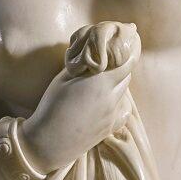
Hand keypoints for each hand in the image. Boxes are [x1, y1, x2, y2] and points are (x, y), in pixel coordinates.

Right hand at [22, 25, 140, 169]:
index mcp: (101, 82)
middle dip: (121, 65)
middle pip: (126, 75)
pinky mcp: (110, 128)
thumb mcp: (64, 79)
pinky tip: (104, 102)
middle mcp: (112, 98)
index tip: (132, 37)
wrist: (49, 142)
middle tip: (111, 58)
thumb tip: (95, 56)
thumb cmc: (52, 106)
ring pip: (123, 92)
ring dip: (118, 83)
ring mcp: (113, 115)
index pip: (127, 60)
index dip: (131, 48)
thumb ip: (84, 66)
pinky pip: (121, 110)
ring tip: (102, 81)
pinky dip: (117, 102)